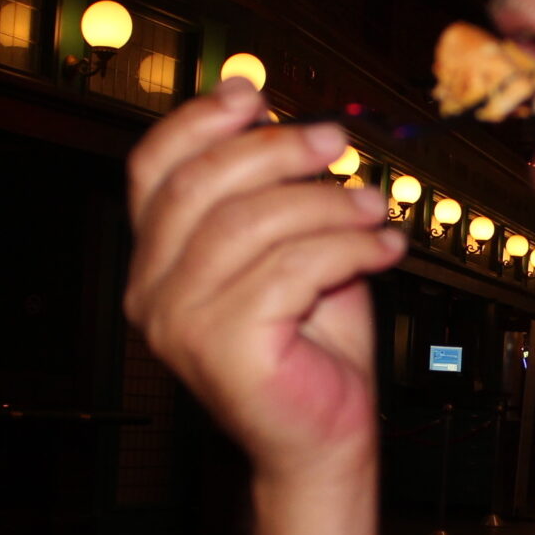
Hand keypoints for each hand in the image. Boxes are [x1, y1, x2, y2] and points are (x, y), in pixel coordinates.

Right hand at [125, 78, 404, 474]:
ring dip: (326, 203)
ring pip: (252, 223)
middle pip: (201, 185)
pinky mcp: (223, 348)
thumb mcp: (291, 249)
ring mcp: (177, 324)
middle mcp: (149, 293)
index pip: (152, 169)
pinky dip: (349, 249)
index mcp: (155, 261)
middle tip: (338, 143)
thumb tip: (278, 118)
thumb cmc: (311, 348)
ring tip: (373, 208)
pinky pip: (292, 268)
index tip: (255, 95)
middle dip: (276, 150)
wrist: (324, 440)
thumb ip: (272, 192)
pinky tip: (385, 251)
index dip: (199, 121)